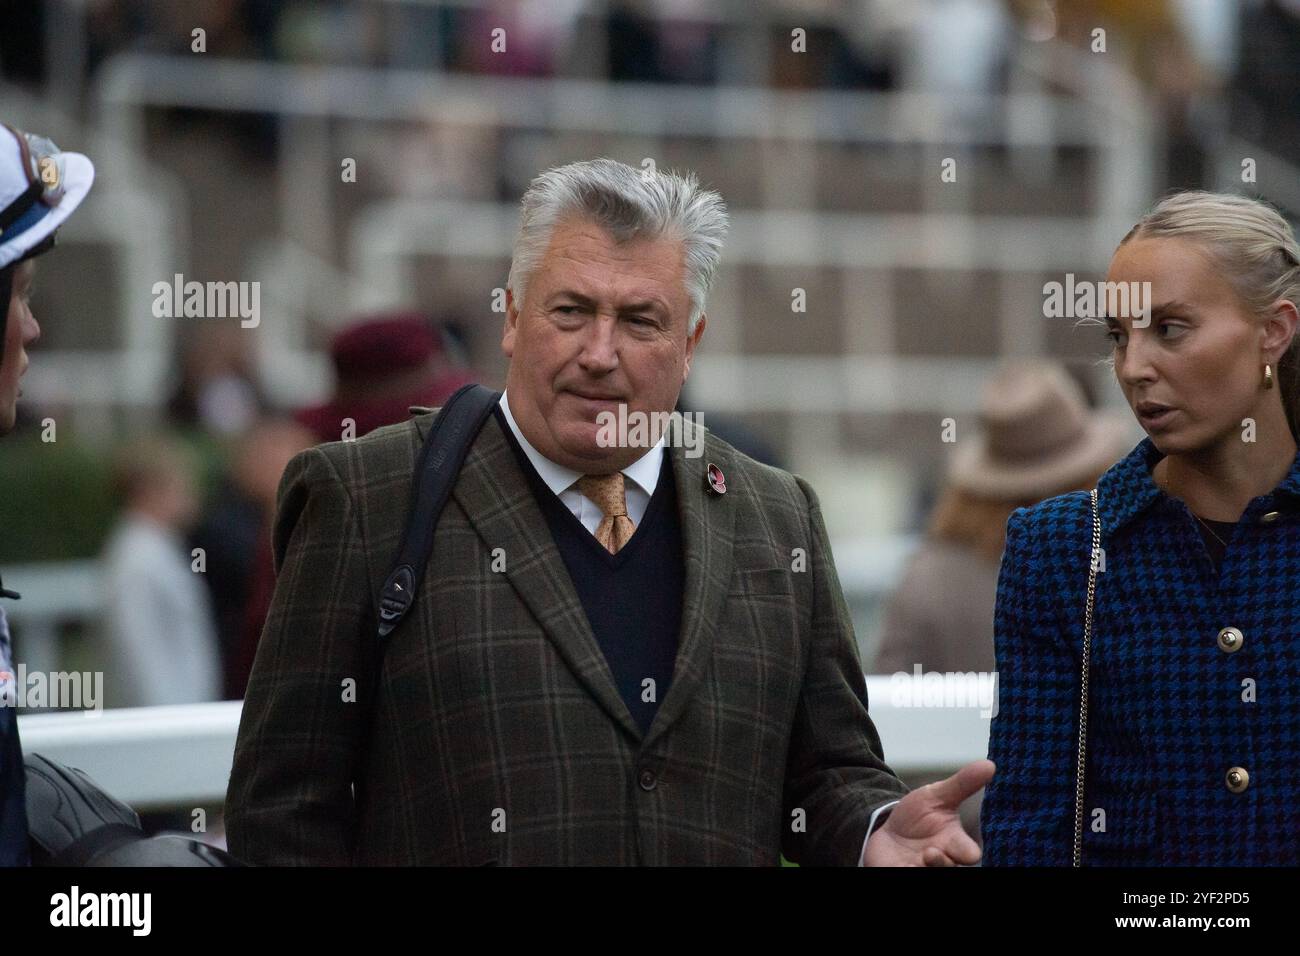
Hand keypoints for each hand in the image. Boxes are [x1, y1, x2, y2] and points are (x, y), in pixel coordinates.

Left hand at [861, 759, 994, 866]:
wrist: (886, 832)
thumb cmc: (916, 817)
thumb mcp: (936, 795)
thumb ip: (962, 784)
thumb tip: (990, 764)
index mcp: (953, 842)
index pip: (969, 853)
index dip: (968, 853)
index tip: (969, 853)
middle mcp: (942, 859)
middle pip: (952, 868)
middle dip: (945, 863)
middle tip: (933, 852)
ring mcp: (923, 868)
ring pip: (933, 874)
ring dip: (930, 866)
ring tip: (925, 854)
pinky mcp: (903, 873)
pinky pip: (908, 876)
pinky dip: (907, 871)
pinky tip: (904, 865)